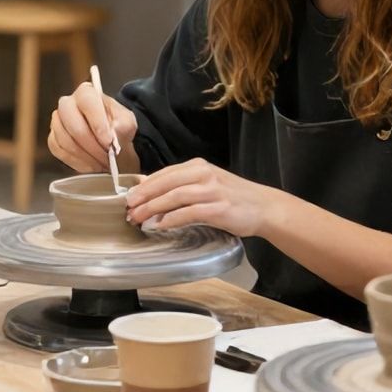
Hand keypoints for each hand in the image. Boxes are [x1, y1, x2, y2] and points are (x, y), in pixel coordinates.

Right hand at [49, 81, 137, 172]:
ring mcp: (57, 121)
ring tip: (101, 163)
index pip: (87, 102)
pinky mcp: (53, 138)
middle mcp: (67, 104)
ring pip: (65, 140)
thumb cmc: (117, 128)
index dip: (98, 123)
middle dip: (91, 145)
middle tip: (106, 158)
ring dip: (86, 156)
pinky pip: (59, 151)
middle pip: (73, 124)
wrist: (109, 143)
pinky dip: (76, 161)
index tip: (109, 142)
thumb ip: (123, 126)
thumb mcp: (127, 124)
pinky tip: (90, 164)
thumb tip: (114, 133)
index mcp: (86, 93)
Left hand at [124, 158, 278, 237]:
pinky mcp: (218, 208)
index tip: (129, 197)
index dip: (144, 185)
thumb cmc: (233, 197)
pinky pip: (189, 212)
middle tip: (127, 208)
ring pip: (175, 196)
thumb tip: (150, 189)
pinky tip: (159, 226)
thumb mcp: (207, 183)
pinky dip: (171, 219)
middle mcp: (204, 174)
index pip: (165, 173)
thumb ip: (182, 185)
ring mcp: (212, 190)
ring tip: (138, 219)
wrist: (264, 207)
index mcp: (199, 166)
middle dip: (144, 196)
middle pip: (166, 183)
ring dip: (153, 208)